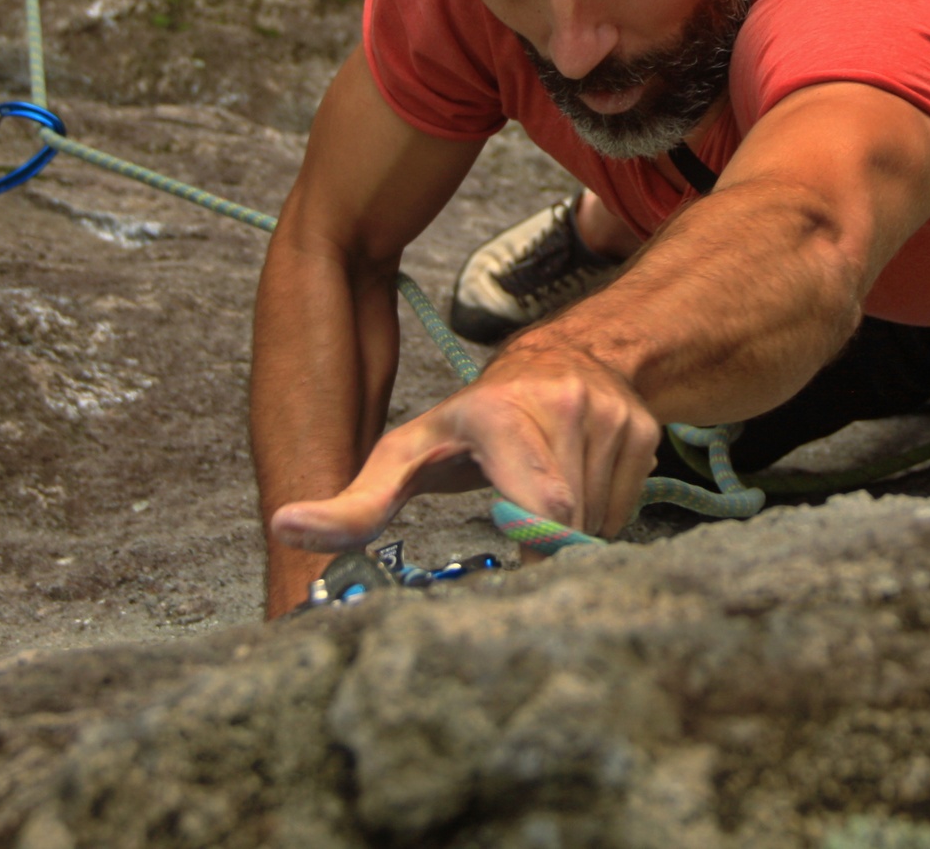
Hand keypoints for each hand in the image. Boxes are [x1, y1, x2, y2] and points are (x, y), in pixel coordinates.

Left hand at [267, 342, 660, 553]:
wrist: (560, 356)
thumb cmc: (472, 421)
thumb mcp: (409, 454)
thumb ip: (355, 501)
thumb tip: (286, 527)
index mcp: (502, 414)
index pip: (540, 500)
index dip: (535, 545)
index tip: (518, 573)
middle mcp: (563, 405)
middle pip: (568, 524)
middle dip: (543, 547)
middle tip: (517, 542)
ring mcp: (611, 415)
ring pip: (600, 521)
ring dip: (572, 536)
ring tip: (541, 505)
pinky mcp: (643, 430)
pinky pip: (627, 509)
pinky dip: (601, 520)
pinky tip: (577, 490)